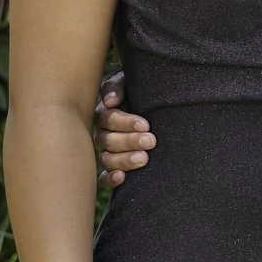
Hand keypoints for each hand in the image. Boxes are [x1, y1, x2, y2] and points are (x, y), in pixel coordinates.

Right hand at [96, 71, 154, 186]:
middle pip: (108, 140)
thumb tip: (110, 101)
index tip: (146, 125)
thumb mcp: (130, 83)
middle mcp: (104, 133)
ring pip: (108, 159)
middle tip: (151, 141)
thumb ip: (117, 87)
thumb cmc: (142, 92)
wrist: (156, 105)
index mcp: (106, 113)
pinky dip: (110, 179)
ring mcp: (108, 152)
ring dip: (124, 160)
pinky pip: (104, 178)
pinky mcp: (114, 168)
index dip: (126, 123)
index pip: (109, 119)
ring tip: (143, 159)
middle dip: (130, 141)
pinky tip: (121, 177)